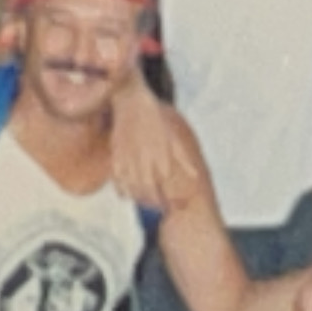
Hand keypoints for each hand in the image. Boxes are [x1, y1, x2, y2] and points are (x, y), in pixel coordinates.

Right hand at [106, 79, 204, 213]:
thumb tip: (195, 176)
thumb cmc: (155, 118)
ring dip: (140, 200)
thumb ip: (183, 158)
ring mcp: (129, 160)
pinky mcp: (116, 158)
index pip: (166, 188)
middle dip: (154, 205)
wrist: (131, 102)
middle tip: (159, 209)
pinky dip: (123, 192)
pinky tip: (128, 195)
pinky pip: (118, 182)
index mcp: (162, 157)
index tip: (174, 207)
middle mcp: (145, 161)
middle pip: (149, 193)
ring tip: (145, 203)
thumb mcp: (173, 136)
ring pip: (133, 190)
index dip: (170, 201)